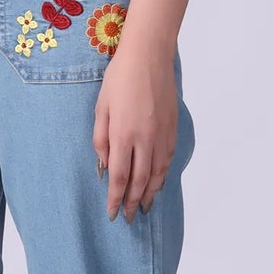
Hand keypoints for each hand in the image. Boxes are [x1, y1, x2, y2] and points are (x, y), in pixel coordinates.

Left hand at [93, 37, 177, 220]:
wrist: (149, 56)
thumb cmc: (119, 79)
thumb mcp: (101, 108)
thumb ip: (100, 140)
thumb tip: (103, 166)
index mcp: (122, 134)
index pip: (119, 177)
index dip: (114, 198)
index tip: (111, 214)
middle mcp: (145, 139)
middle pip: (140, 181)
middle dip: (132, 202)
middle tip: (127, 218)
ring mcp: (162, 134)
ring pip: (157, 174)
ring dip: (150, 194)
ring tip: (143, 208)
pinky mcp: (172, 128)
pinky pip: (168, 160)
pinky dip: (162, 176)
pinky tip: (157, 184)